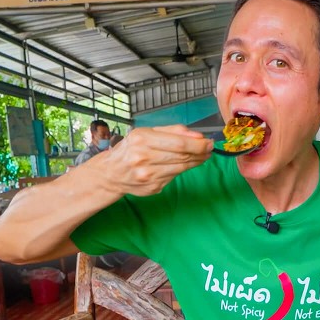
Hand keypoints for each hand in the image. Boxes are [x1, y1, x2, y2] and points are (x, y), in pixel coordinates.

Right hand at [94, 126, 211, 197]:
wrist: (111, 173)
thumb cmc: (131, 149)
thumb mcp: (147, 133)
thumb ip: (172, 131)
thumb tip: (197, 136)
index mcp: (142, 139)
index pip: (179, 143)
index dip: (198, 144)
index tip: (209, 142)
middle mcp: (143, 157)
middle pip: (182, 156)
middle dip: (200, 152)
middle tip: (209, 149)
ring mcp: (148, 175)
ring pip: (181, 168)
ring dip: (195, 162)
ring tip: (201, 156)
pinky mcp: (152, 187)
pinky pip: (174, 177)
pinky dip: (181, 170)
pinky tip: (182, 164)